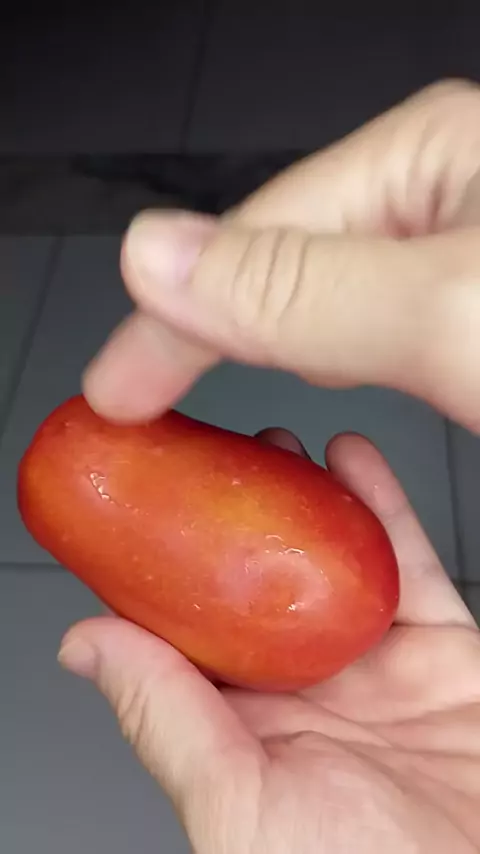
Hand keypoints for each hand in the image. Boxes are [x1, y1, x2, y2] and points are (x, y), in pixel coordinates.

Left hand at [58, 431, 479, 853]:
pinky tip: (354, 460)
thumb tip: (87, 647)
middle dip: (247, 519)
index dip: (170, 567)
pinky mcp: (443, 654)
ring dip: (311, 500)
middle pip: (268, 584)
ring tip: (280, 447)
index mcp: (248, 726)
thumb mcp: (238, 803)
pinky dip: (384, 508)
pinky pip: (412, 566)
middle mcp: (311, 690)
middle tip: (225, 461)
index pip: (193, 630)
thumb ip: (167, 719)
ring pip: (339, 564)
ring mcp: (378, 669)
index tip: (153, 506)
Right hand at [84, 79, 479, 431]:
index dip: (170, 323)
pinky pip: (382, 329)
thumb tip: (160, 260)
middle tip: (152, 397)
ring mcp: (462, 256)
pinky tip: (338, 377)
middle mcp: (443, 194)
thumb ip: (300, 290)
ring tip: (224, 389)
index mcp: (428, 158)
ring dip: (279, 351)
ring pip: (331, 300)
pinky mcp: (475, 312)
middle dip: (219, 332)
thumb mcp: (444, 311)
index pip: (252, 237)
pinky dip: (344, 366)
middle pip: (285, 264)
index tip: (120, 388)